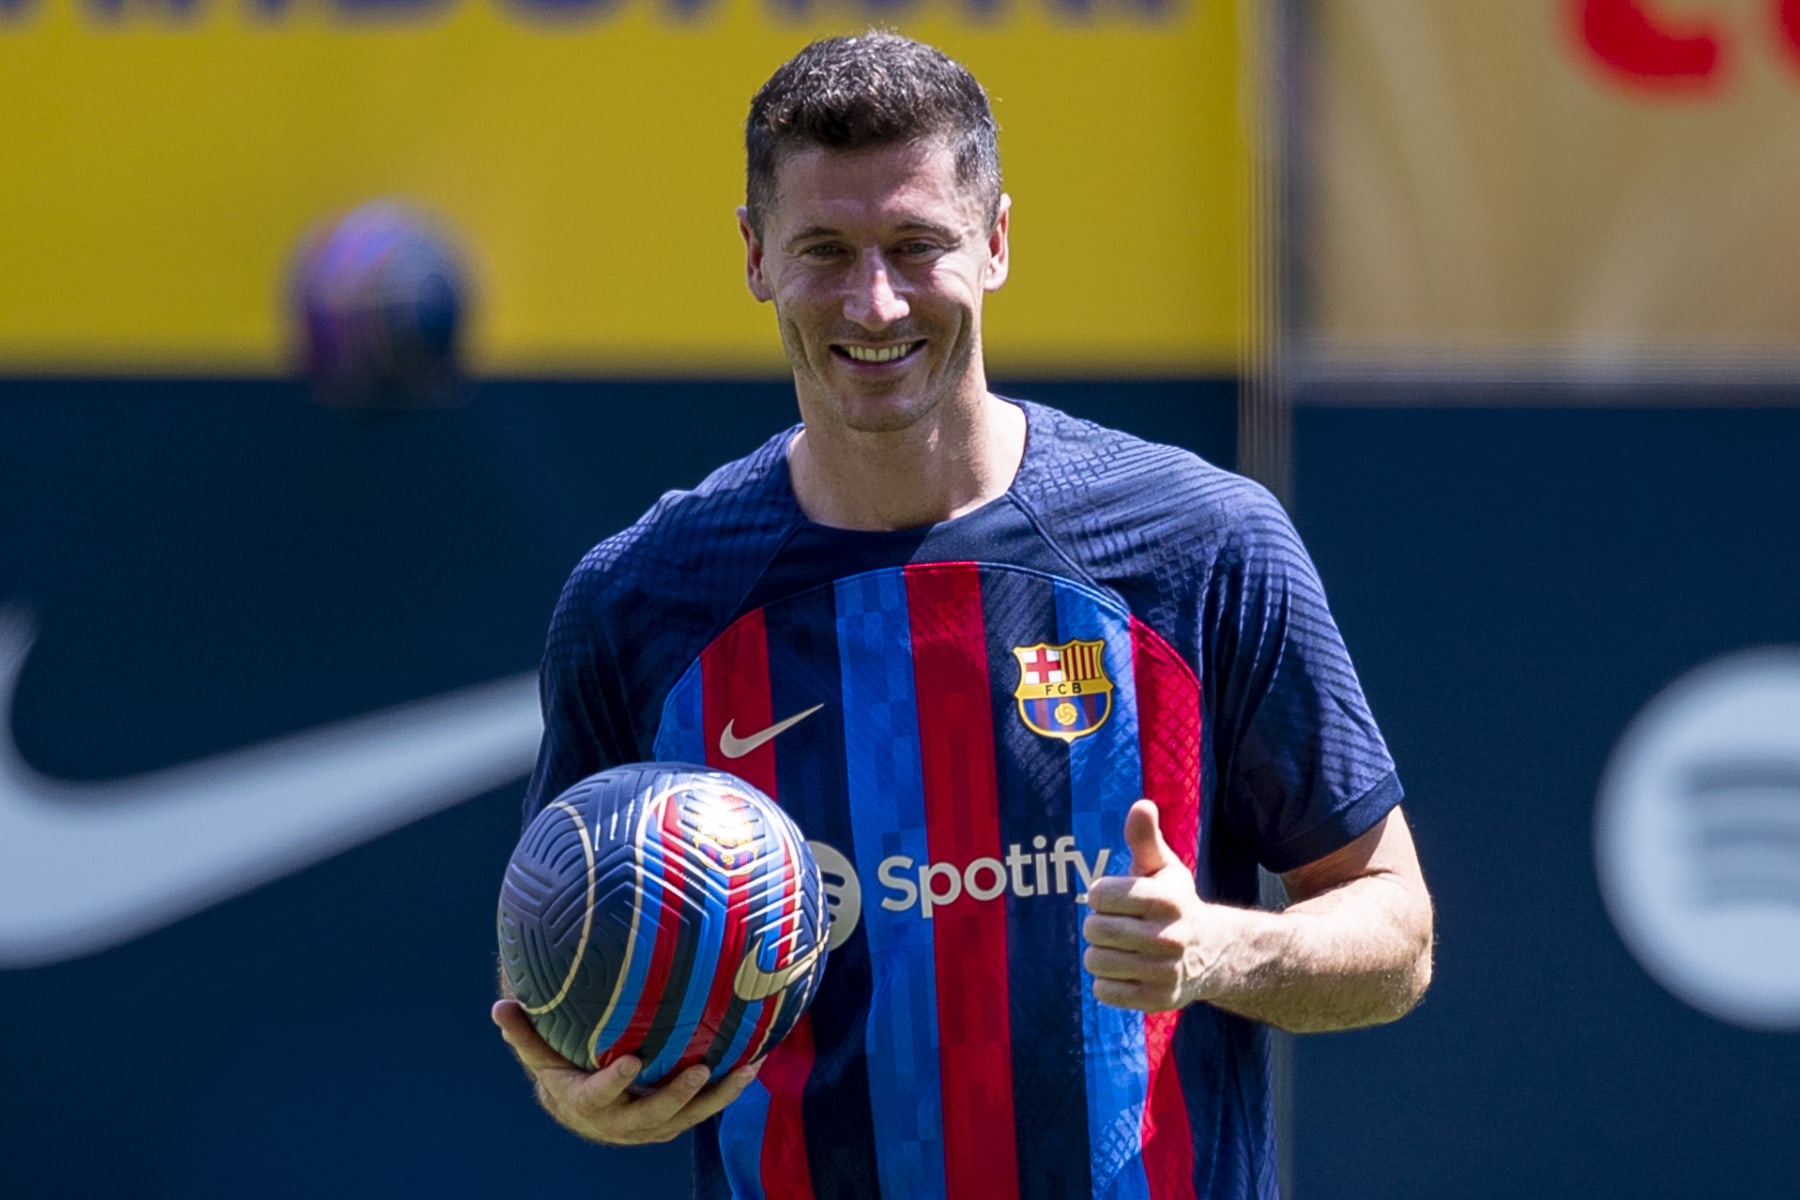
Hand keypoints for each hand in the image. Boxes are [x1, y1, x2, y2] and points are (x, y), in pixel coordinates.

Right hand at [492, 999, 760, 1144]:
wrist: (584, 1111)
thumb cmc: (562, 1070)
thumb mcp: (540, 1054)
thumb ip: (523, 1033)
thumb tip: (499, 1006)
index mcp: (586, 1103)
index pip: (599, 1095)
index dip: (614, 1082)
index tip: (631, 1061)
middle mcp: (621, 1121)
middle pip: (652, 1115)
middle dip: (676, 1096)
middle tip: (700, 1070)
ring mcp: (653, 1125)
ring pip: (687, 1117)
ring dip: (717, 1096)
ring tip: (744, 1069)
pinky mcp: (675, 1120)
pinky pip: (705, 1108)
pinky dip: (729, 1090)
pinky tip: (754, 1062)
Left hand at [1081, 799, 1226, 1012]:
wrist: (1213, 954)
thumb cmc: (1174, 903)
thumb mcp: (1163, 868)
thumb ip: (1146, 838)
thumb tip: (1141, 805)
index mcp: (1168, 900)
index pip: (1100, 895)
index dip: (1100, 895)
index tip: (1115, 897)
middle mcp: (1170, 938)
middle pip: (1094, 929)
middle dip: (1098, 924)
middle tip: (1118, 925)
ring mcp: (1165, 972)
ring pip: (1096, 962)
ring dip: (1101, 954)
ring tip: (1122, 948)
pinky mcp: (1158, 1000)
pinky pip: (1104, 992)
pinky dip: (1107, 982)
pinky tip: (1128, 971)